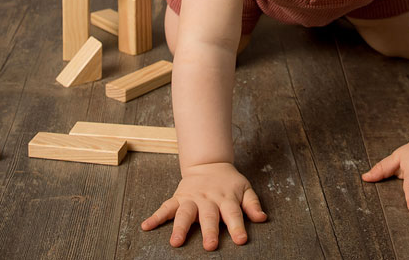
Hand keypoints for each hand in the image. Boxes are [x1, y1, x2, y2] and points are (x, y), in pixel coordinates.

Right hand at [141, 162, 267, 249]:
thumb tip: (262, 218)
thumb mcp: (245, 189)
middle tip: (210, 246)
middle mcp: (208, 200)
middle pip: (209, 216)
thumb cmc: (229, 182)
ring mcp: (191, 199)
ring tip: (176, 242)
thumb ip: (252, 204)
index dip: (237, 227)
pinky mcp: (178, 198)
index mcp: (226, 199)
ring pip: (185, 213)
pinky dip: (155, 217)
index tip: (240, 240)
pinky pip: (165, 207)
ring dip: (180, 227)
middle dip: (209, 231)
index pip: (233, 214)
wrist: (209, 163)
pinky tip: (146, 226)